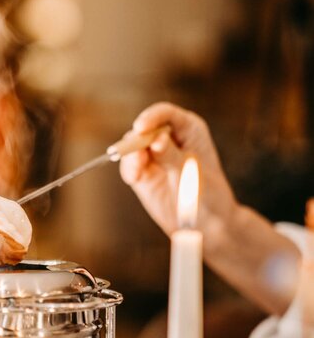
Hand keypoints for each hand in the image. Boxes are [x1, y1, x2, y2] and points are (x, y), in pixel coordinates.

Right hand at [120, 102, 237, 238]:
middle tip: (138, 156)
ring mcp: (153, 156)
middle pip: (144, 128)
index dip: (151, 117)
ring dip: (130, 156)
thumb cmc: (208, 193)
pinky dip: (129, 170)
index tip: (140, 128)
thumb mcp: (192, 171)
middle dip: (137, 140)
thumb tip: (154, 140)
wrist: (207, 223)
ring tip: (136, 172)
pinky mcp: (142, 173)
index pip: (165, 114)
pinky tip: (134, 178)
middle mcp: (168, 138)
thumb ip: (172, 155)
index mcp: (188, 128)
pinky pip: (129, 166)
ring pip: (132, 146)